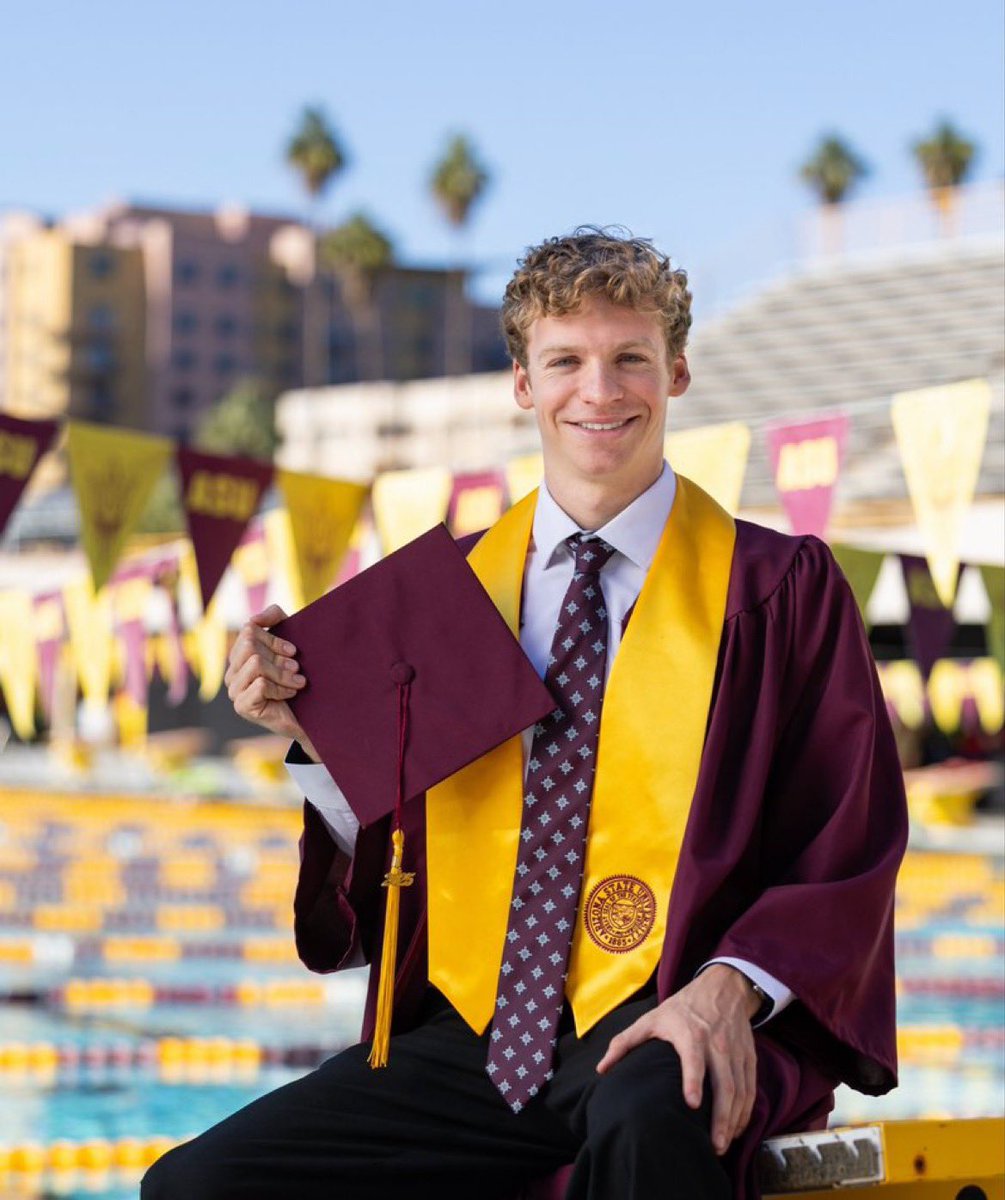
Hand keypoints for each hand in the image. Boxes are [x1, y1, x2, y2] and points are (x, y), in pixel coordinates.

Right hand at [224, 605, 317, 758]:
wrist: (308, 716)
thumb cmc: (297, 679)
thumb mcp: (288, 644)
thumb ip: (275, 620)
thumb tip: (257, 616)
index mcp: (240, 656)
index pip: (249, 630)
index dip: (274, 637)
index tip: (294, 650)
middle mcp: (232, 672)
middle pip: (250, 645)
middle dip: (278, 656)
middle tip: (296, 667)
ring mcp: (234, 691)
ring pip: (256, 664)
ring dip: (283, 673)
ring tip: (297, 682)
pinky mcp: (242, 706)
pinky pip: (260, 684)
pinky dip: (281, 688)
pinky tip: (290, 694)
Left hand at [595, 964, 758, 1154]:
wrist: (723, 988)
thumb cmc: (683, 1007)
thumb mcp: (652, 1018)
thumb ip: (625, 1042)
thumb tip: (601, 1069)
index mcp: (691, 1033)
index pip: (694, 1058)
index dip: (693, 1079)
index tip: (692, 1103)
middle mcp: (717, 1044)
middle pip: (724, 1084)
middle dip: (721, 1117)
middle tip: (714, 1145)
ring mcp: (735, 1052)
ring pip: (740, 1091)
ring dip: (734, 1120)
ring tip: (722, 1145)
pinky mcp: (748, 1058)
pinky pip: (751, 1089)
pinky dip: (746, 1111)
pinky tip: (736, 1128)